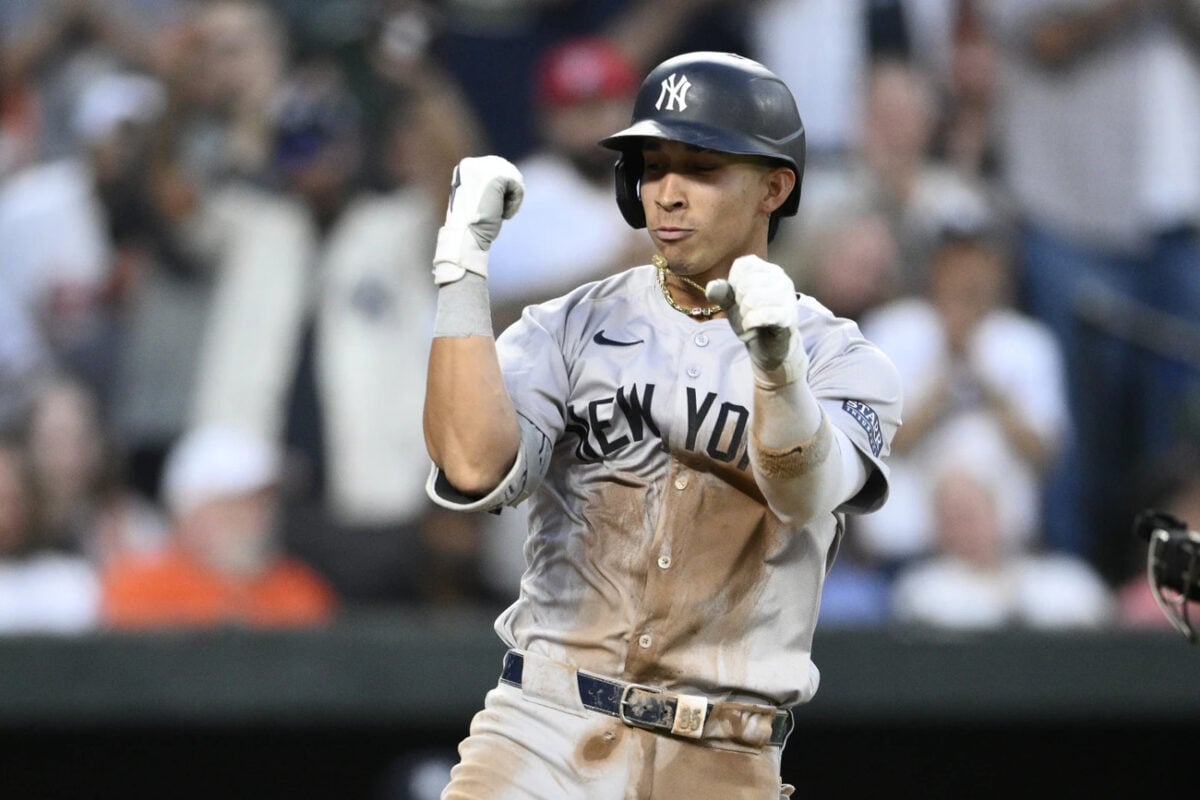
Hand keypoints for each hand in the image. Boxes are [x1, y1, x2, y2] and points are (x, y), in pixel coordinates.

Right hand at [433, 155, 523, 284]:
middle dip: (509, 191)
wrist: (467, 235)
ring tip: (502, 213)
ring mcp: (484, 169)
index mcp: (466, 167)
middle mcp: (473, 164)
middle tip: (502, 211)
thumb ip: (489, 185)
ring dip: (512, 198)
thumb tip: (510, 181)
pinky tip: (504, 215)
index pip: (496, 168)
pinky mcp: (497, 178)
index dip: (502, 188)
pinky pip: (518, 187)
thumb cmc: (472, 222)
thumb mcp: (478, 198)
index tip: (496, 206)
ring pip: (514, 178)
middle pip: (507, 170)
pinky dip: (515, 203)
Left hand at [706, 255, 806, 384]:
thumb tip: (712, 286)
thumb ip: (722, 292)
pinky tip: (753, 326)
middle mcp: (781, 278)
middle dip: (739, 301)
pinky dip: (750, 323)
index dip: (733, 283)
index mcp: (768, 269)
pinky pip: (762, 315)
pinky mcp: (788, 316)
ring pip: (753, 299)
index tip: (740, 296)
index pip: (742, 264)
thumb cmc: (752, 318)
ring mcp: (787, 296)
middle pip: (745, 284)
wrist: (769, 347)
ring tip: (751, 317)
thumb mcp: (732, 303)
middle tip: (747, 310)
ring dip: (745, 313)